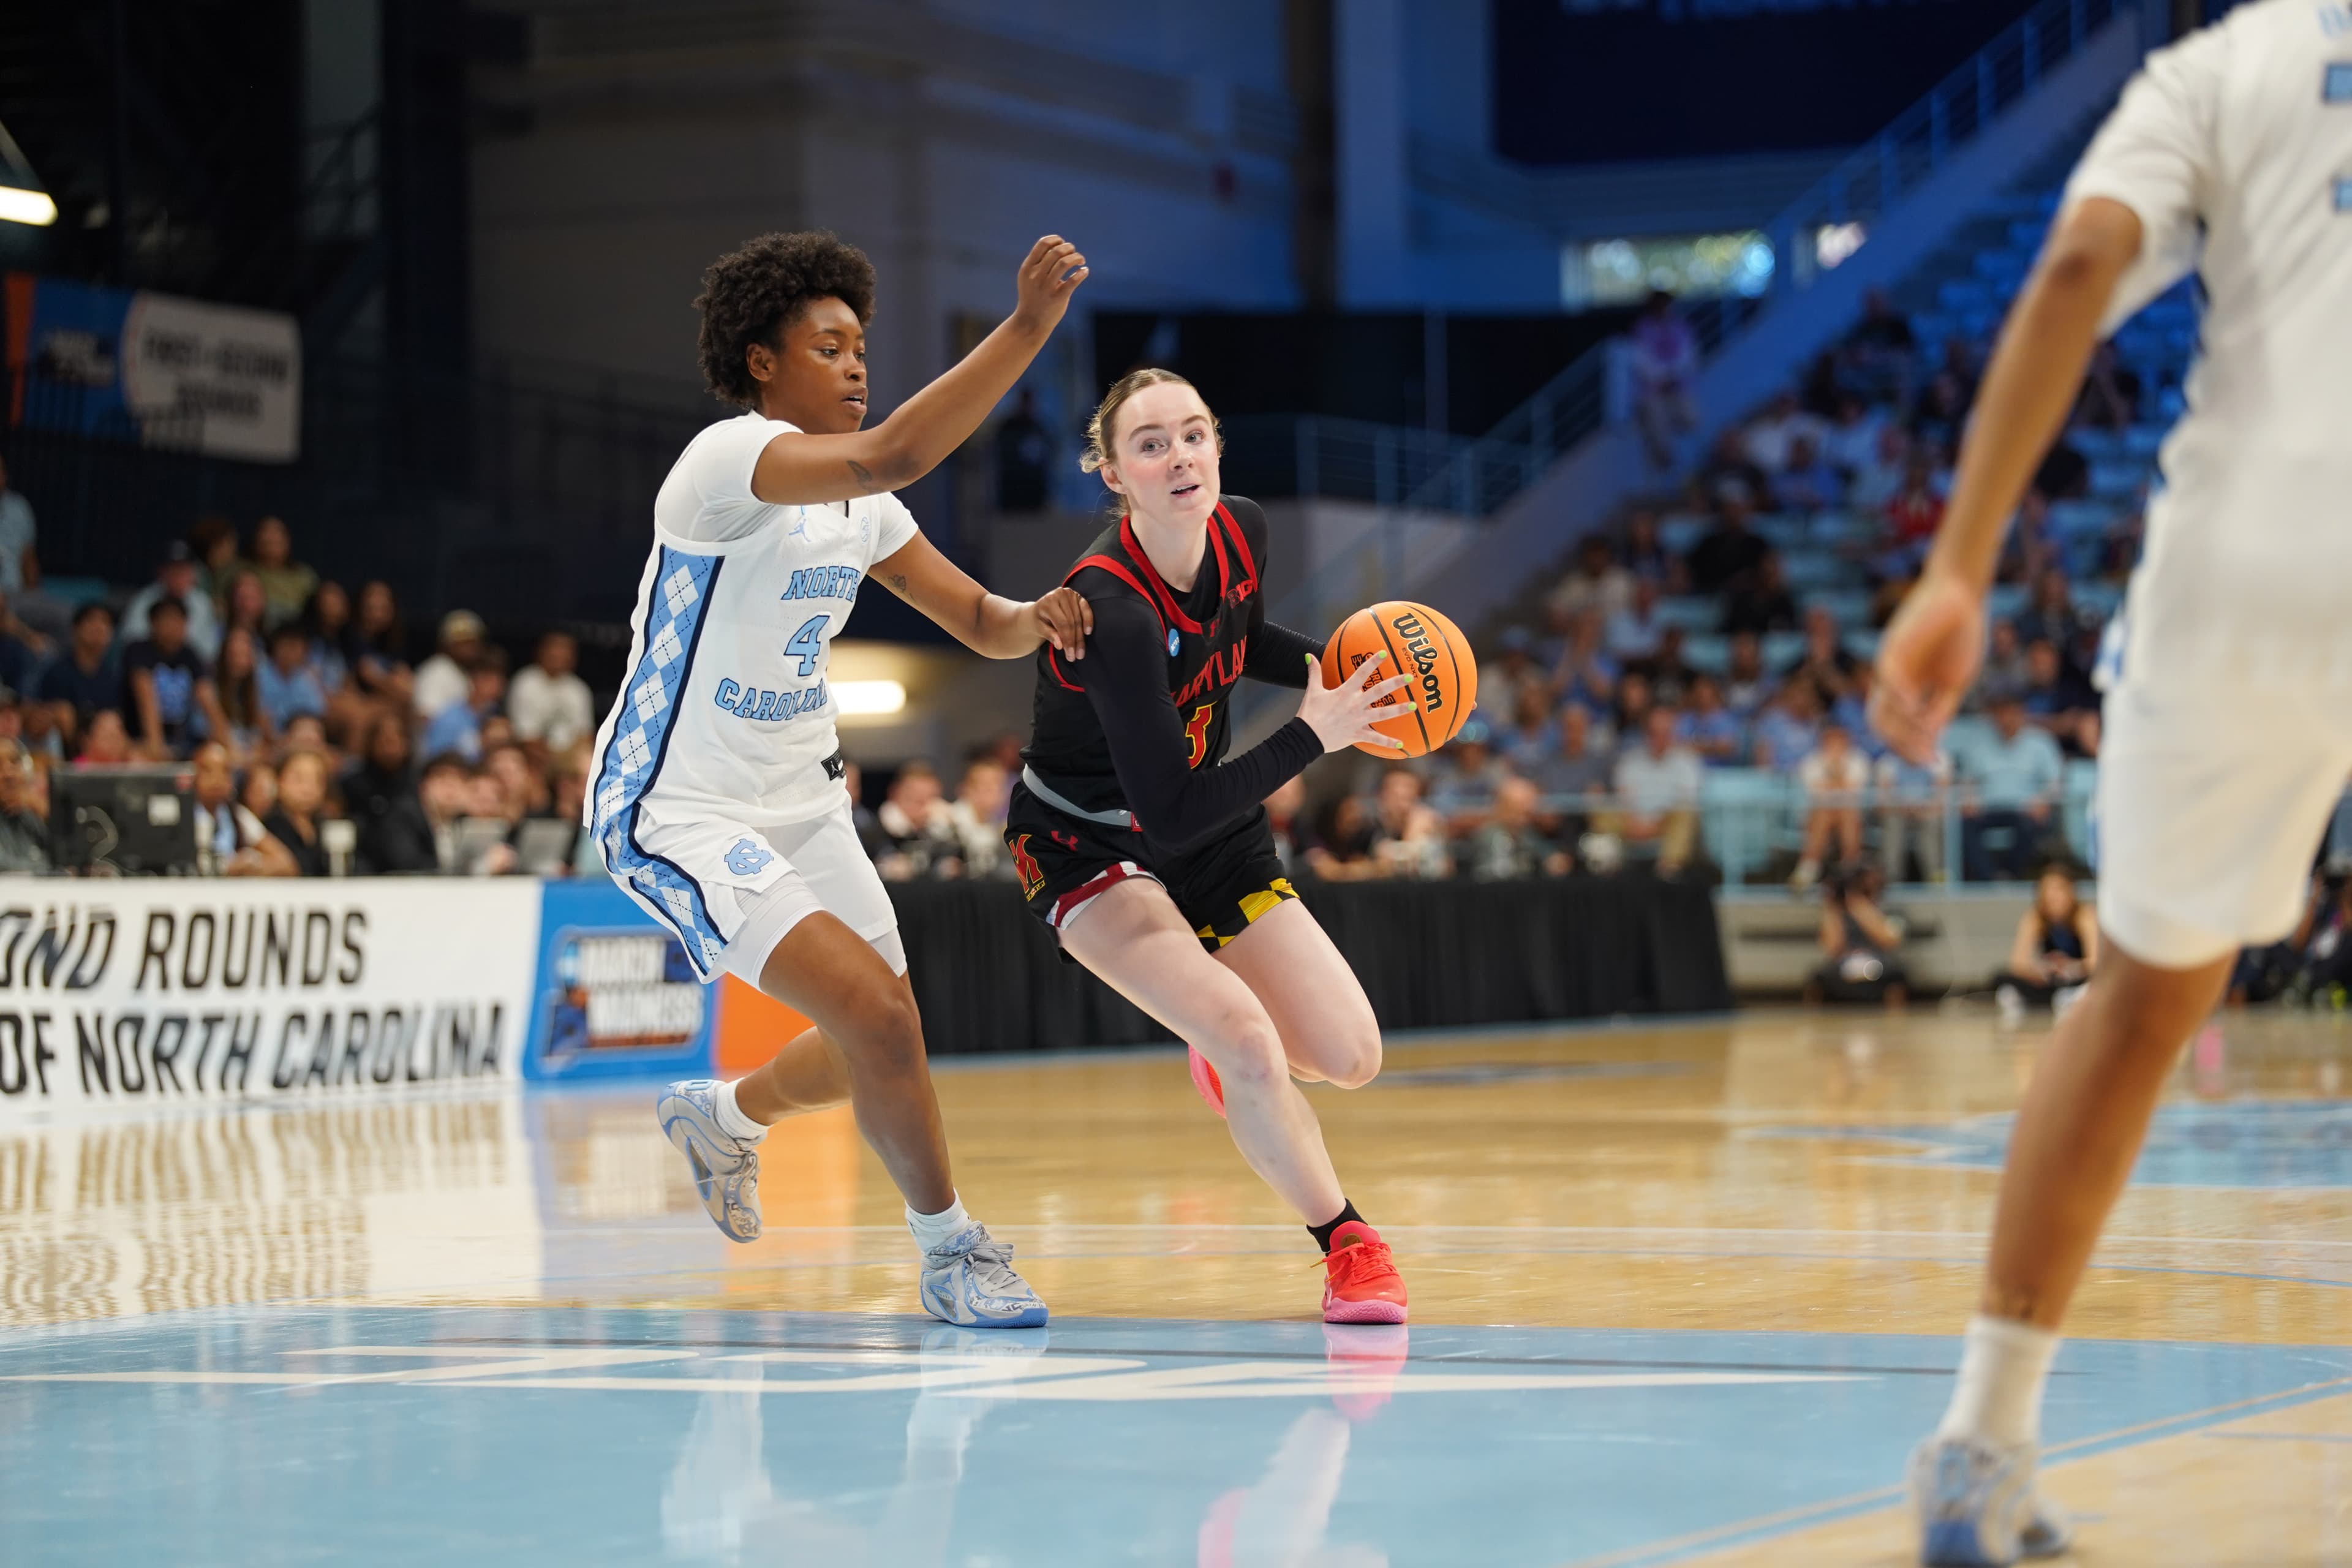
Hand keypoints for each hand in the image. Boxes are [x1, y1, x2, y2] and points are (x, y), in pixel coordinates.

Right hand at [1010, 235, 1087, 334]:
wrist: (1029, 322)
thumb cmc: (1032, 297)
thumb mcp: (1029, 278)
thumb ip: (1039, 263)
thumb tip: (1059, 247)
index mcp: (1028, 268)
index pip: (1043, 244)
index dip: (1056, 240)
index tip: (1062, 243)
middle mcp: (1036, 276)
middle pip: (1056, 252)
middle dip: (1069, 248)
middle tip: (1074, 253)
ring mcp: (1046, 287)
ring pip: (1064, 263)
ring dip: (1076, 258)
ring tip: (1081, 261)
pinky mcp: (1058, 298)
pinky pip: (1073, 280)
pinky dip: (1082, 273)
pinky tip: (1084, 272)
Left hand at [1027, 586, 1092, 659]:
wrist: (1039, 610)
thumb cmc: (1039, 620)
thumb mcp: (1040, 628)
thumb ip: (1050, 635)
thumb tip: (1061, 646)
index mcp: (1049, 601)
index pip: (1062, 623)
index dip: (1068, 640)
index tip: (1070, 655)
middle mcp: (1060, 594)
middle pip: (1072, 622)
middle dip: (1075, 641)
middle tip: (1076, 656)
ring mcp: (1070, 594)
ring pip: (1079, 619)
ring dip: (1081, 637)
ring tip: (1080, 651)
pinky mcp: (1078, 596)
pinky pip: (1086, 609)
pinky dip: (1088, 620)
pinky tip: (1087, 632)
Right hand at [1297, 650, 1415, 753]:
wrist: (1306, 737)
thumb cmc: (1309, 713)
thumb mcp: (1312, 691)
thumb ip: (1314, 672)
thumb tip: (1309, 655)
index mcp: (1345, 692)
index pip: (1361, 673)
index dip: (1373, 662)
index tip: (1384, 654)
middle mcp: (1355, 705)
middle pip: (1379, 692)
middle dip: (1395, 683)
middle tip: (1410, 677)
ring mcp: (1358, 720)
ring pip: (1382, 714)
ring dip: (1399, 710)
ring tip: (1414, 706)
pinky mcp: (1357, 734)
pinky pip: (1375, 739)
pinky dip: (1388, 743)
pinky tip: (1402, 745)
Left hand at [1870, 568, 1984, 763]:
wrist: (1960, 594)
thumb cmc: (1960, 634)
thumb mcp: (1954, 682)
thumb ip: (1940, 710)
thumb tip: (1930, 742)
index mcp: (1907, 692)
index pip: (1897, 731)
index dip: (1912, 751)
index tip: (1934, 765)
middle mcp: (1892, 683)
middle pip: (1883, 727)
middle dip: (1904, 748)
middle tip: (1926, 760)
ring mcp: (1889, 667)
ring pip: (1880, 711)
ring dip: (1902, 731)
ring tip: (1925, 739)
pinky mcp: (1891, 648)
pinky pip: (1887, 679)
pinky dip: (1900, 700)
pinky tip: (1916, 710)